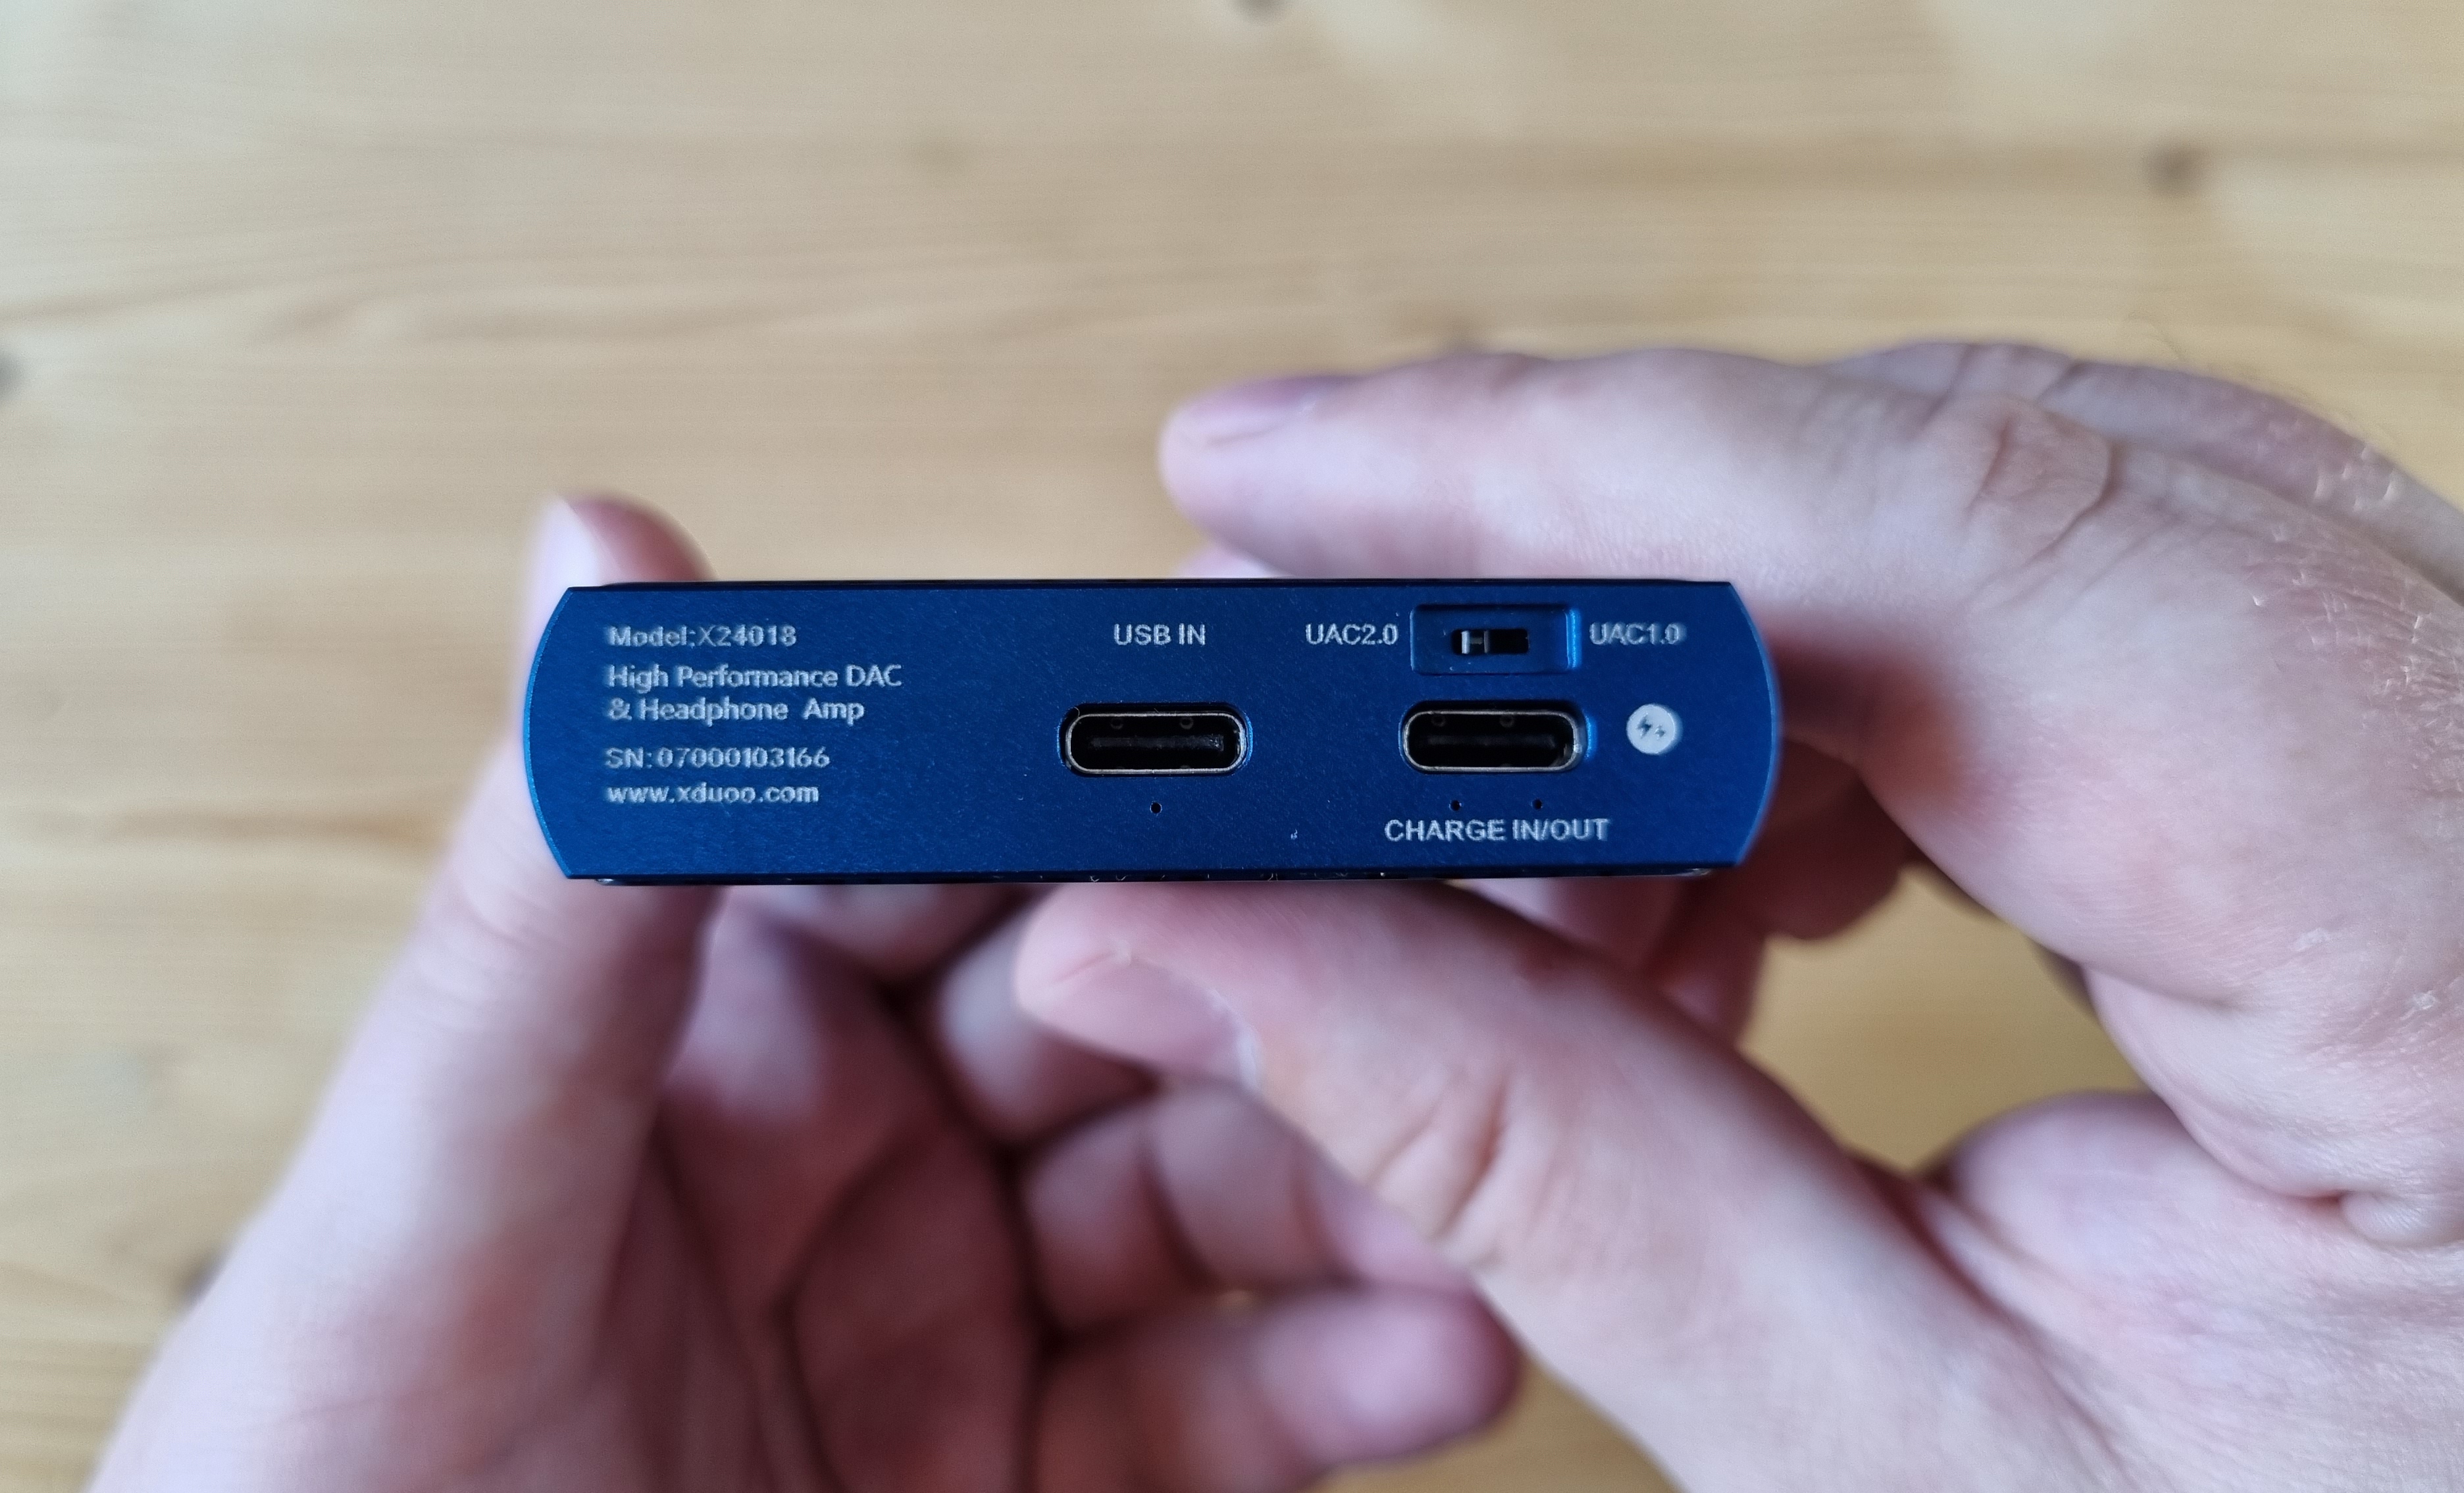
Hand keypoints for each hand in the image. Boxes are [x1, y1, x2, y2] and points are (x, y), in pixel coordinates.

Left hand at [89, 498, 1516, 1492]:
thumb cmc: (324, 1492)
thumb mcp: (429, 1198)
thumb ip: (546, 909)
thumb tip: (600, 542)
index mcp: (711, 1008)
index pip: (958, 828)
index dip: (1127, 765)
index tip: (1304, 719)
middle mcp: (855, 1135)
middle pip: (1139, 1000)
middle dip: (1309, 980)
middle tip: (1481, 958)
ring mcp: (953, 1309)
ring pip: (1217, 1193)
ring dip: (1367, 1174)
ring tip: (1495, 1184)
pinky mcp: (1024, 1473)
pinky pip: (1217, 1403)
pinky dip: (1342, 1373)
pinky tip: (1451, 1349)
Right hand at [1016, 345, 2463, 1490]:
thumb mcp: (1903, 1447)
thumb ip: (1540, 1167)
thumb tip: (1201, 941)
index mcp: (2443, 940)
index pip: (1970, 543)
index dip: (1569, 471)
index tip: (1279, 485)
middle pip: (1973, 478)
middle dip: (1589, 565)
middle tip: (1321, 692)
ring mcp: (2456, 729)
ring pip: (2006, 509)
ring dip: (1697, 663)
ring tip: (1530, 900)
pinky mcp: (2389, 750)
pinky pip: (2075, 601)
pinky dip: (1832, 706)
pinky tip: (1719, 890)